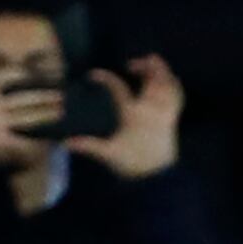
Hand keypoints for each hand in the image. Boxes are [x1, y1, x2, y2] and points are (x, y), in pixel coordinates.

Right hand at [65, 55, 180, 181]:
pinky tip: (167, 79)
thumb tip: (65, 142)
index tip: (93, 75)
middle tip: (130, 64)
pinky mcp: (173, 120)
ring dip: (161, 71)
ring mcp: (165, 114)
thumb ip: (88, 145)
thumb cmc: (133, 165)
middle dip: (145, 66)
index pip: (118, 88)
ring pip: (168, 85)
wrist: (159, 180)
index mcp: (132, 115)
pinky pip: (178, 96)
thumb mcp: (108, 155)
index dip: (105, 77)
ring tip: (151, 64)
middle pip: (153, 80)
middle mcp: (151, 110)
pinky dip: (174, 84)